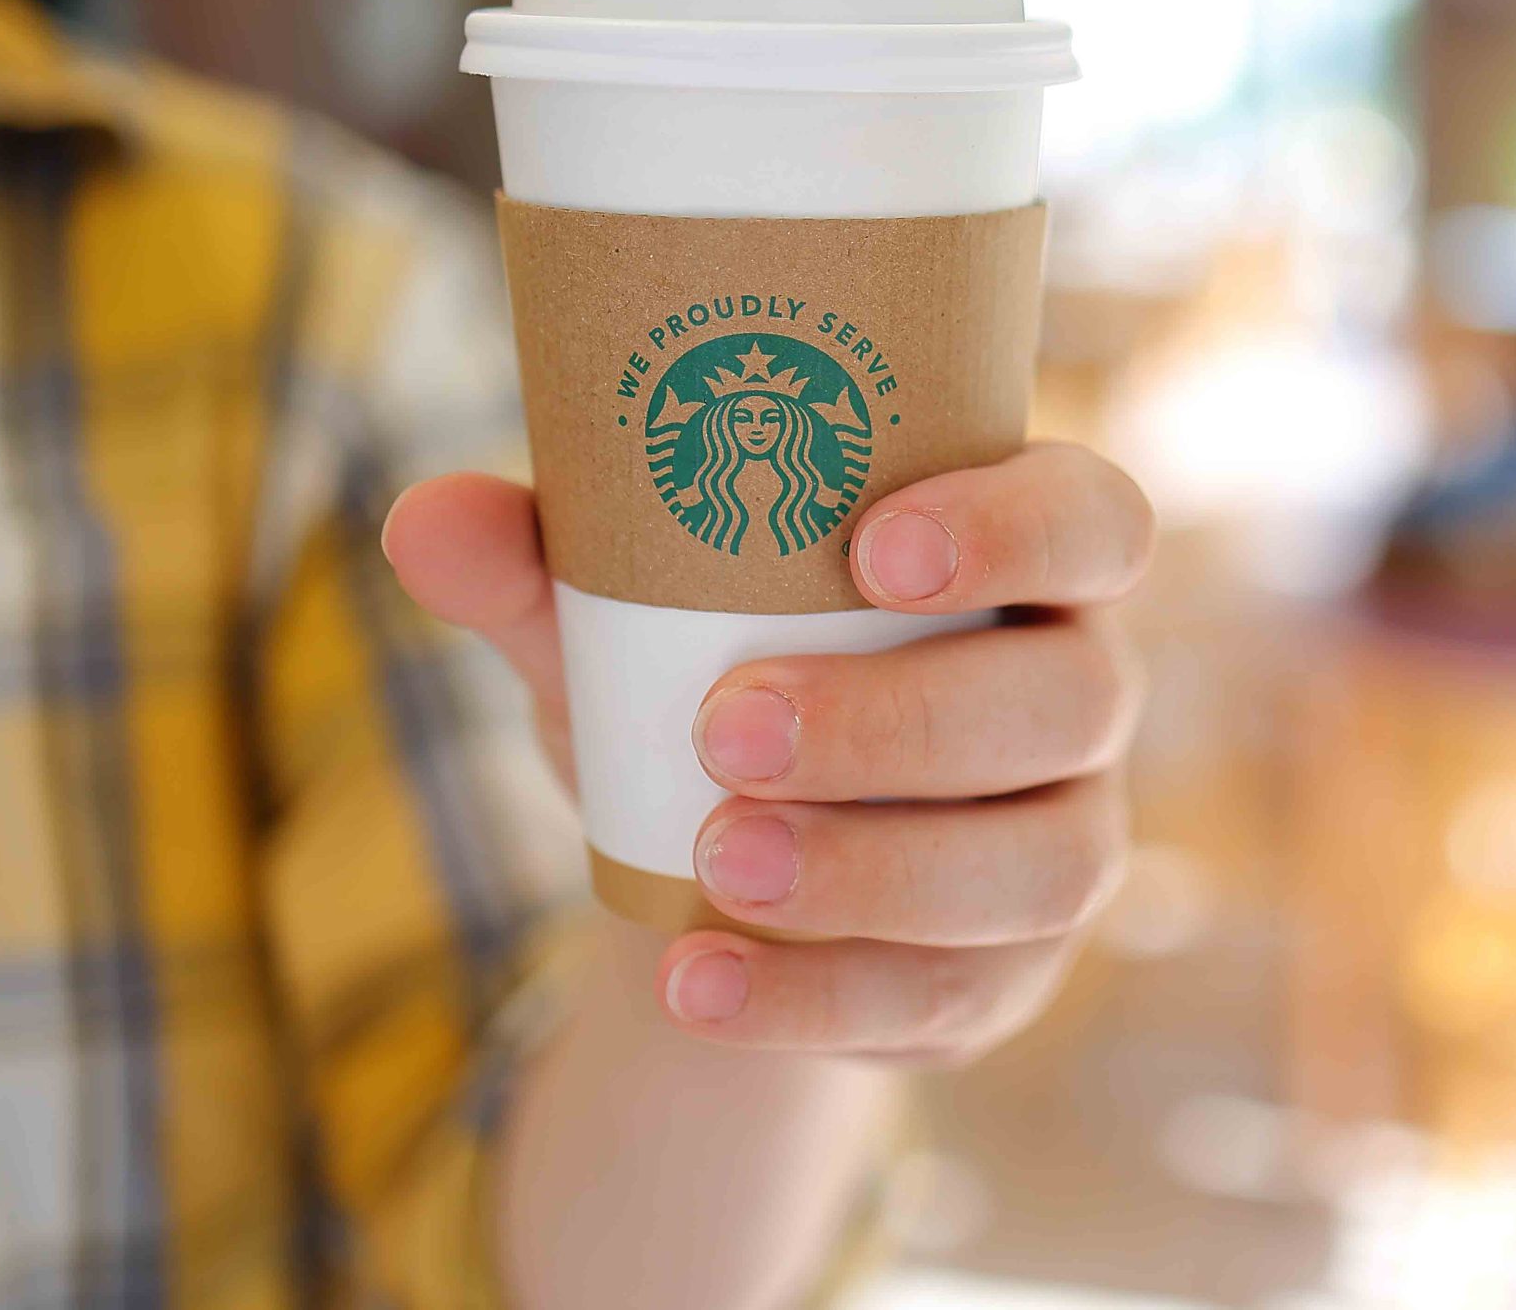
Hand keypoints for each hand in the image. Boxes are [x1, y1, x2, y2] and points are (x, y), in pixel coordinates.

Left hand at [382, 442, 1153, 1063]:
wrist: (717, 853)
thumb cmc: (708, 666)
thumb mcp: (627, 613)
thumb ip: (541, 565)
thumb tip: (423, 520)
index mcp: (1024, 561)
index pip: (1092, 519)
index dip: (1017, 529)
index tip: (872, 550)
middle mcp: (1078, 693)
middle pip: (1070, 700)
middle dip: (906, 721)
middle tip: (729, 729)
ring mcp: (1066, 842)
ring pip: (1041, 865)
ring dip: (878, 870)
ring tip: (715, 862)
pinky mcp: (1010, 975)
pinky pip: (953, 996)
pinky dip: (821, 997)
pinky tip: (700, 981)